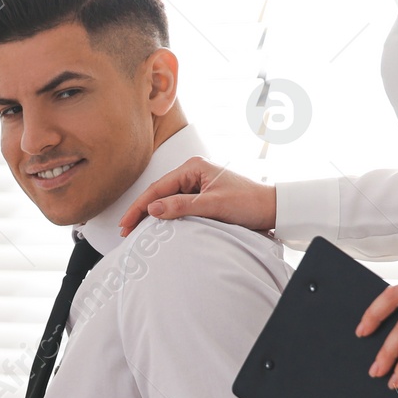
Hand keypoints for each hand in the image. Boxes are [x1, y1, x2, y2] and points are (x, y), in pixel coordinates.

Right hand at [115, 155, 277, 236]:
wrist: (271, 208)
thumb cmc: (248, 202)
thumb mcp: (213, 205)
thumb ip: (182, 206)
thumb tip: (152, 209)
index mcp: (193, 167)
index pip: (158, 188)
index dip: (139, 207)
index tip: (126, 224)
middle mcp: (193, 172)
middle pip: (159, 193)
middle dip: (142, 211)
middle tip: (126, 230)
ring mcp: (197, 183)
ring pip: (167, 199)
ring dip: (153, 214)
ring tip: (136, 230)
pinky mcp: (202, 195)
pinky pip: (178, 205)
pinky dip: (167, 216)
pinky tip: (157, 226)